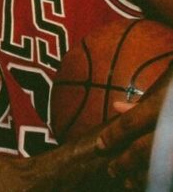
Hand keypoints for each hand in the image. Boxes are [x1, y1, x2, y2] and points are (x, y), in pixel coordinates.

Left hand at [96, 69, 172, 189]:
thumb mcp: (169, 86)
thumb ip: (146, 100)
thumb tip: (117, 108)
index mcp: (166, 108)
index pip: (133, 122)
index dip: (114, 135)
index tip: (101, 144)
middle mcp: (172, 131)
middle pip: (145, 151)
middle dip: (125, 162)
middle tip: (111, 169)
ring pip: (161, 168)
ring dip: (142, 177)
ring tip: (128, 181)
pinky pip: (172, 173)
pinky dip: (163, 179)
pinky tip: (154, 183)